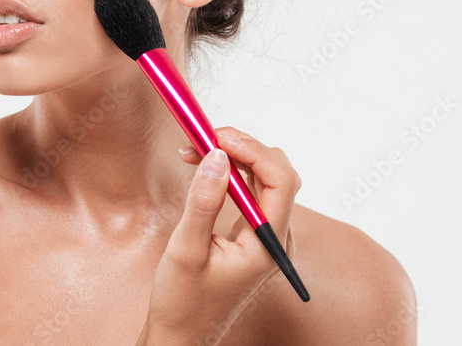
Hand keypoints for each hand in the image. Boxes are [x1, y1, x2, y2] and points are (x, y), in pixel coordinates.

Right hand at [140, 127, 301, 342]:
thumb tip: (216, 156)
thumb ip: (203, 201)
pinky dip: (231, 172)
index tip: (216, 136)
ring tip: (197, 148)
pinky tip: (205, 167)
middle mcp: (276, 238)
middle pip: (277, 173)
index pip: (280, 180)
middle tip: (203, 137)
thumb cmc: (183, 302)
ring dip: (234, 157)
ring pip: (265, 178)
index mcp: (269, 245)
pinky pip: (253, 192)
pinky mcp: (254, 235)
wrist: (181, 336)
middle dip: (243, 147)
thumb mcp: (186, 250)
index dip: (252, 150)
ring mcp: (267, 236)